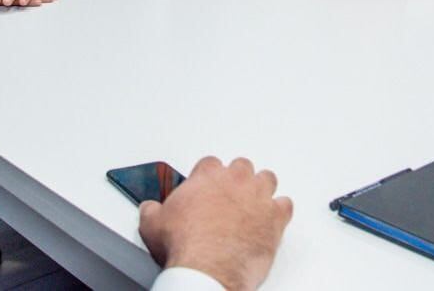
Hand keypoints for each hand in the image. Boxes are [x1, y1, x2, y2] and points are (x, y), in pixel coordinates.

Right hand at [139, 156, 292, 290]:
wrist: (208, 270)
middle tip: (230, 195)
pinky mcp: (274, 218)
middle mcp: (235, 180)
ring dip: (261, 189)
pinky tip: (273, 218)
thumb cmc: (185, 246)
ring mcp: (257, 197)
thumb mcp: (153, 224)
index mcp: (207, 176)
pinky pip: (285, 205)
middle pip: (242, 166)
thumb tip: (149, 210)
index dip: (208, 177)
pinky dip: (279, 211)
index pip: (210, 163)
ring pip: (267, 179)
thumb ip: (152, 210)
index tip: (206, 188)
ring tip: (255, 201)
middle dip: (237, 179)